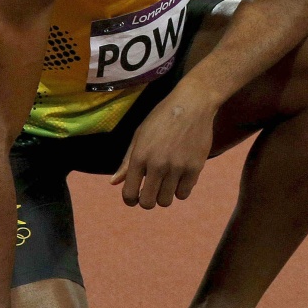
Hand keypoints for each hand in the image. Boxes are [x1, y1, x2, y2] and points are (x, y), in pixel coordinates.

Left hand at [110, 92, 214, 208]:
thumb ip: (126, 161)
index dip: (130, 200)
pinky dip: (180, 189)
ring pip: (166, 201)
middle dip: (147, 201)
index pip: (129, 193)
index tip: (134, 198)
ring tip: (166, 182)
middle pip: (148, 203)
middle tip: (151, 192)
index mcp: (139, 156)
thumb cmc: (161, 118)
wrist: (192, 104)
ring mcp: (177, 167)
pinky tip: (179, 177)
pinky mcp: (195, 168)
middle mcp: (157, 164)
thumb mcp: (139, 135)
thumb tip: (113, 183)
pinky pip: (184, 193)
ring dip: (164, 195)